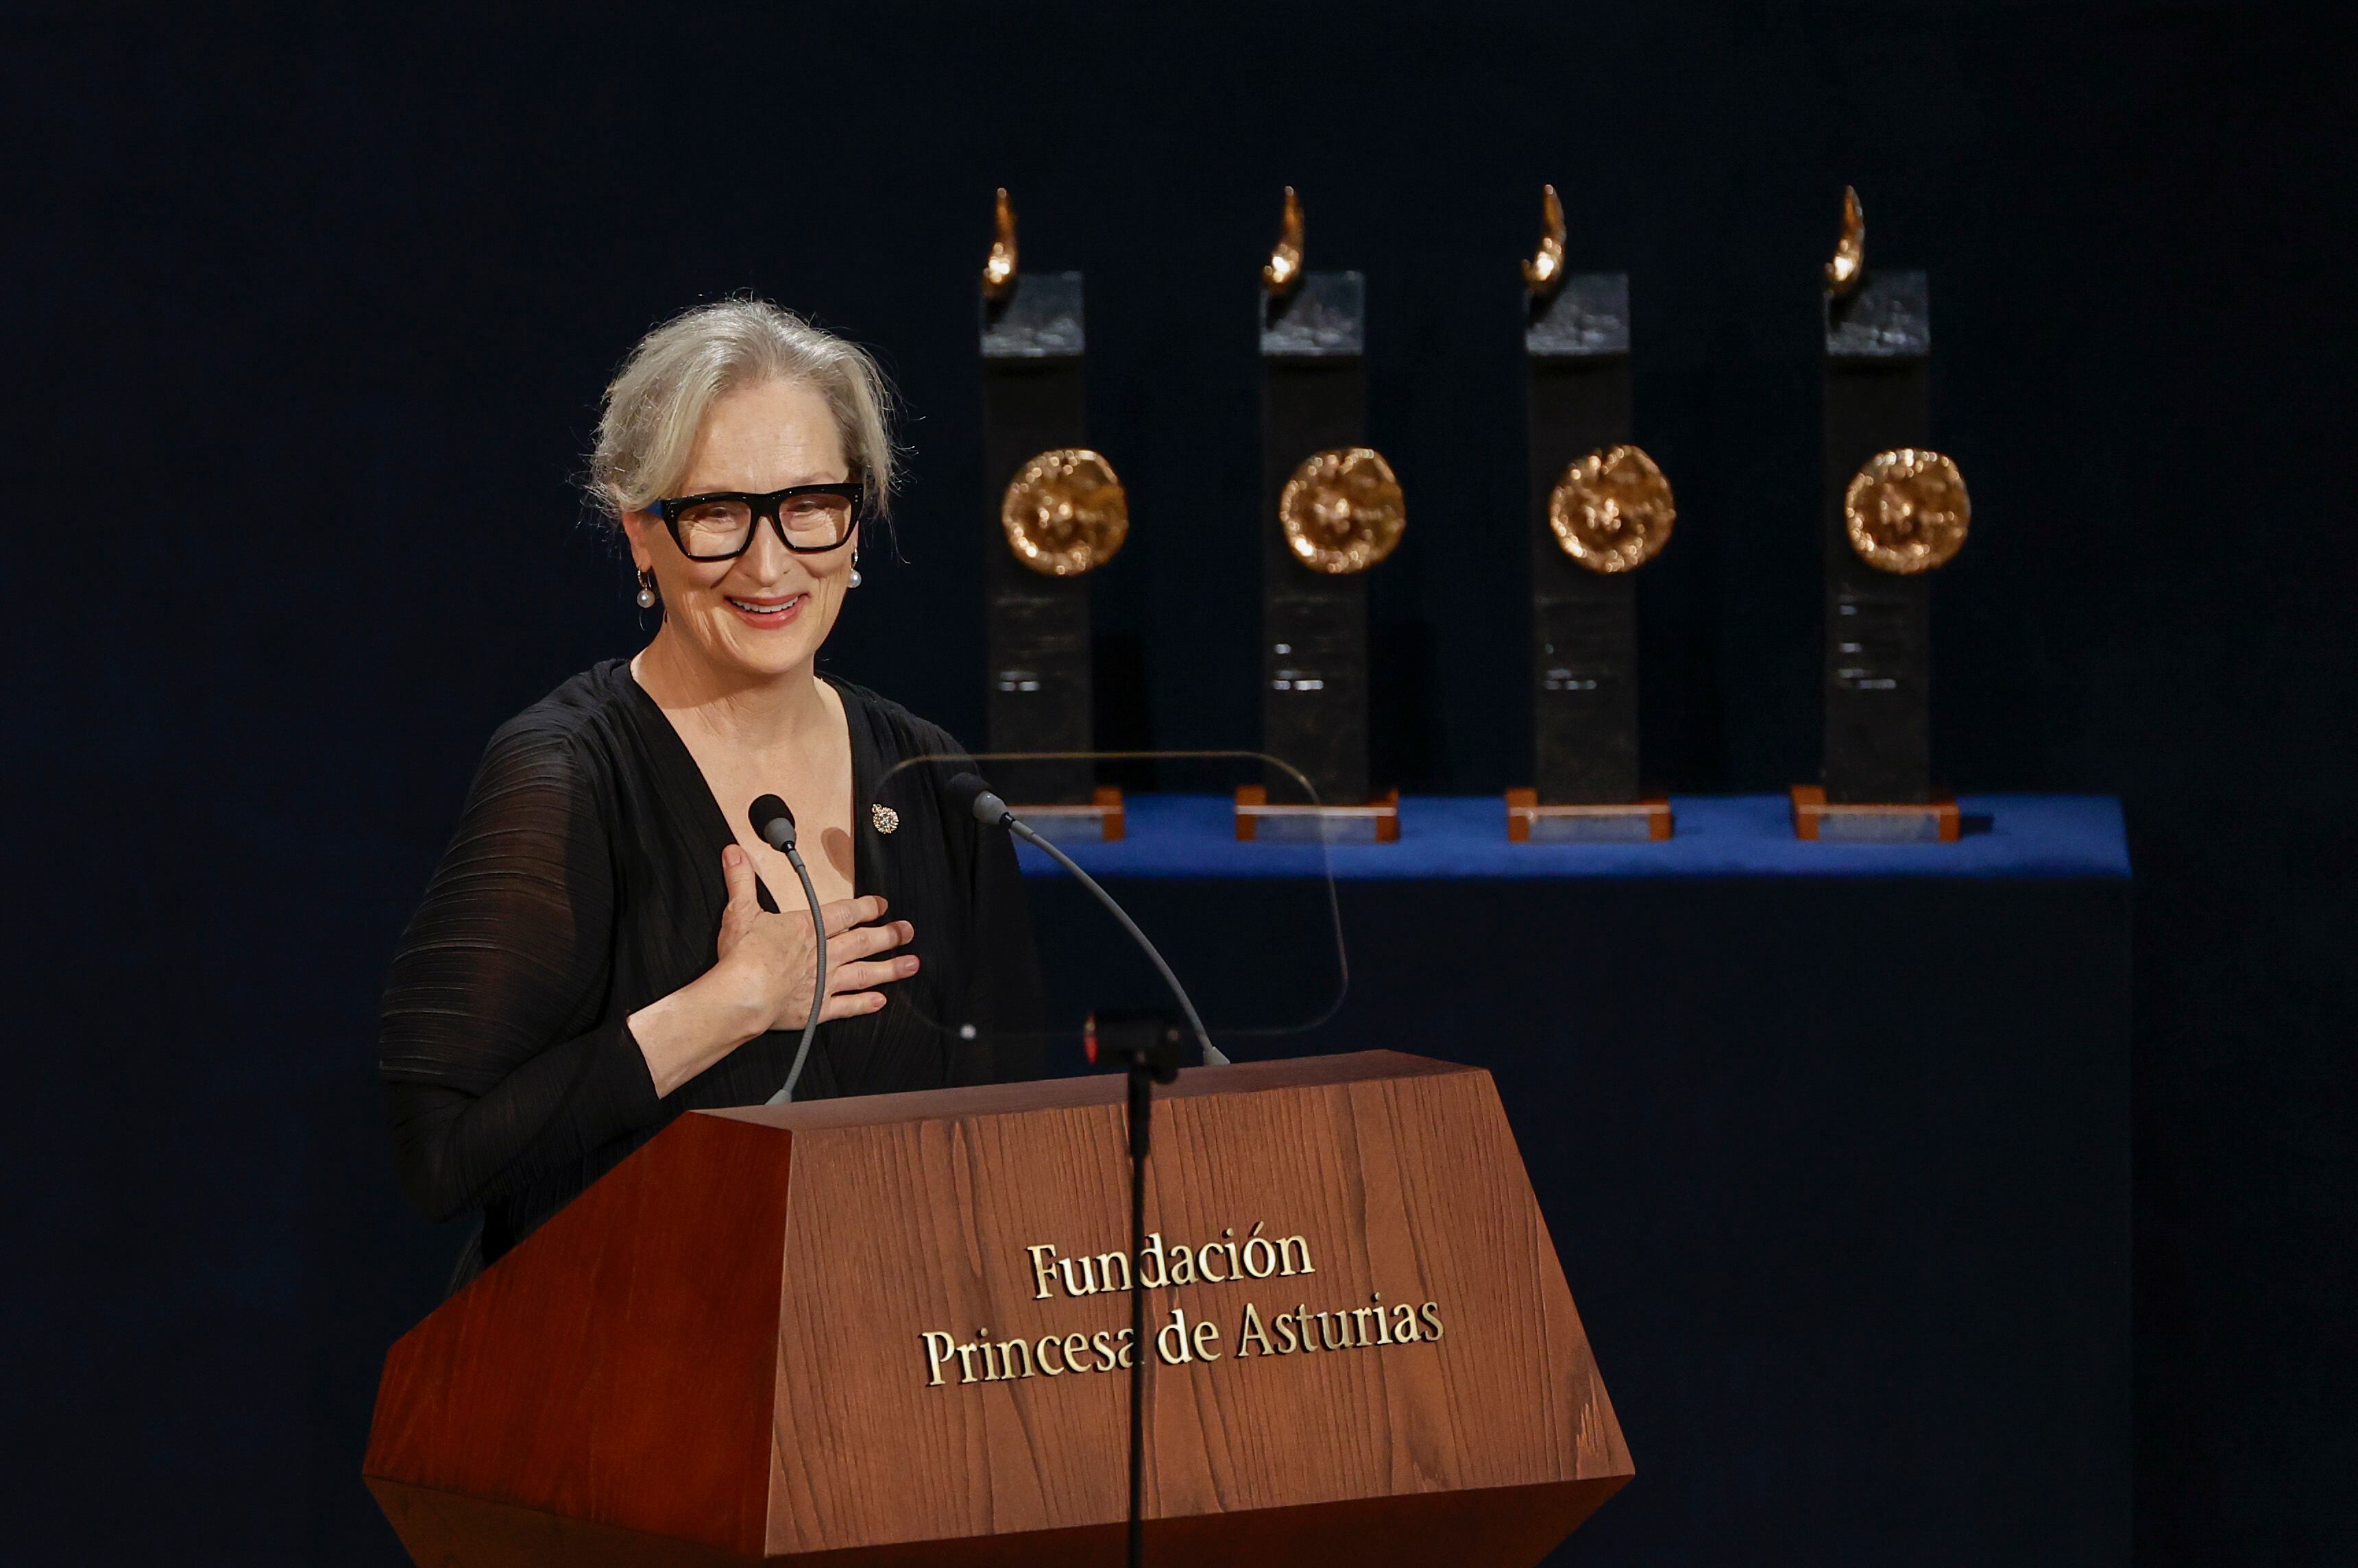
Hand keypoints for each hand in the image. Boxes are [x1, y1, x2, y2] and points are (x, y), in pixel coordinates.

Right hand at [714, 843, 917, 1036]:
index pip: (846, 912)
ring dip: (890, 968)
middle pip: (864, 941)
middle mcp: (825, 954)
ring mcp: (825, 982)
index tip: (882, 905)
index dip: (867, 907)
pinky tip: (881, 1002)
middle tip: (908, 931)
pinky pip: (848, 1006)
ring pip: (865, 973)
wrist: (744, 994)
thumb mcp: (740, 911)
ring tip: (912, 964)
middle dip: (889, 935)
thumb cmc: (743, 954)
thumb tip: (734, 851)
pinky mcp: (819, 1009)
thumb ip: (741, 880)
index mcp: (809, 927)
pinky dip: (865, 1004)